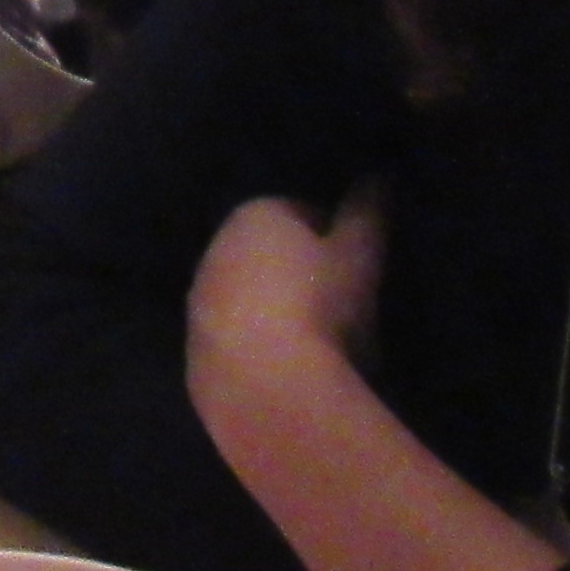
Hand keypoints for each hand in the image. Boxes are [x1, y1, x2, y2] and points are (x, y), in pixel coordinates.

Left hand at [192, 187, 386, 397]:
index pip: (297, 212)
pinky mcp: (193, 361)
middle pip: (265, 258)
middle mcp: (213, 255)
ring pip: (245, 304)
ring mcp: (197, 310)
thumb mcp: (360, 254)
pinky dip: (257, 356)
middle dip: (298, 276)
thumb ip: (366, 211)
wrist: (269, 393)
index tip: (357, 267)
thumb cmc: (321, 307)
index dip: (331, 237)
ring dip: (274, 316)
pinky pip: (234, 349)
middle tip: (341, 308)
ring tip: (319, 348)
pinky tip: (289, 378)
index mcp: (252, 217)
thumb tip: (376, 177)